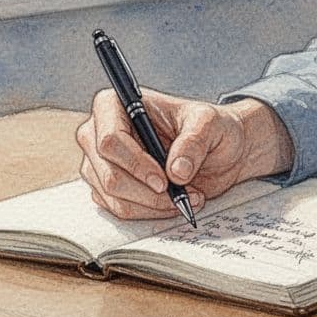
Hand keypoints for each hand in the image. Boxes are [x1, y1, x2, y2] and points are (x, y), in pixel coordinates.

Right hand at [76, 91, 293, 218]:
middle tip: (181, 194)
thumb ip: (194, 142)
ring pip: (113, 197)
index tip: (163, 181)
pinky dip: (150, 211)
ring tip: (187, 196)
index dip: (135, 164)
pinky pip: (120, 209)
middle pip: (108, 173)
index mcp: (115, 105)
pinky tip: (174, 201)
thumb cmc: (209, 128)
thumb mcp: (210, 124)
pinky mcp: (106, 187)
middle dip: (146, 192)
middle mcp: (99, 133)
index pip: (109, 140)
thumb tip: (176, 170)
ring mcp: (99, 162)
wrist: (217, 150)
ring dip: (153, 204)